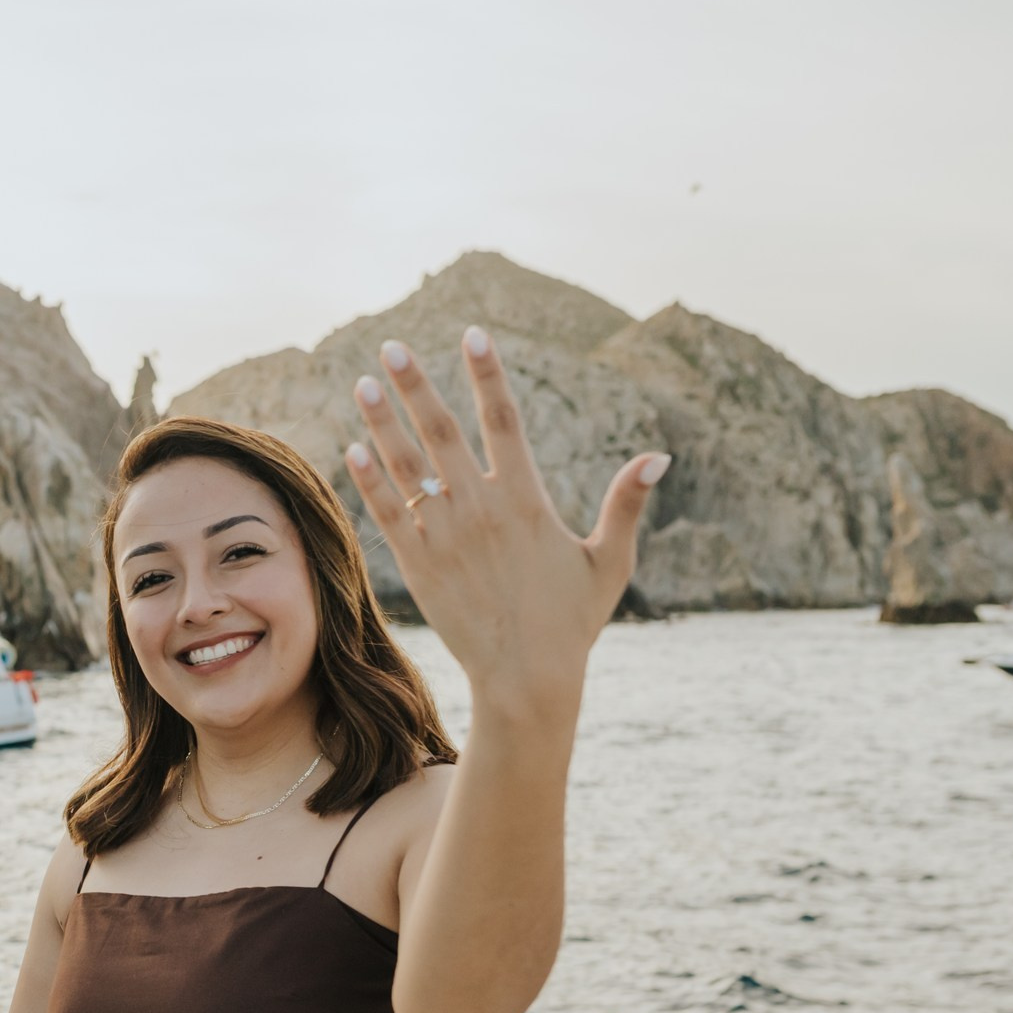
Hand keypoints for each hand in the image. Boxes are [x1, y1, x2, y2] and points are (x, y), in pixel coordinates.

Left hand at [340, 327, 666, 707]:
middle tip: (391, 345)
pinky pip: (388, 514)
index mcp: (526, 501)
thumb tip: (660, 456)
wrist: (525, 678)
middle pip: (442, 432)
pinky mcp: (418, 566)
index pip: (504, 421)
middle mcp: (480, 510)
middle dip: (415, 385)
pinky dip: (370, 481)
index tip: (472, 334)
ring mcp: (444, 537)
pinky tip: (353, 448)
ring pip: (407, 467)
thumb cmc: (571, 622)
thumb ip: (625, 504)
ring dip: (382, 422)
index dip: (487, 375)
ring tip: (361, 384)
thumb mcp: (608, 561)